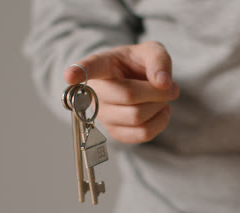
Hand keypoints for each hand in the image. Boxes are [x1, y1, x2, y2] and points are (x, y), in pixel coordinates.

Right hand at [64, 41, 179, 143]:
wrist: (139, 82)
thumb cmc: (140, 63)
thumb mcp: (152, 51)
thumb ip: (159, 61)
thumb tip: (163, 83)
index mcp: (101, 64)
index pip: (89, 68)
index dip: (78, 72)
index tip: (69, 75)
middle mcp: (96, 91)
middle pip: (129, 96)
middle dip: (158, 92)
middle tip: (170, 86)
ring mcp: (103, 114)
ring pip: (137, 117)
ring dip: (160, 106)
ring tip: (163, 97)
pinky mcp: (115, 132)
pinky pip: (142, 134)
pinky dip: (160, 122)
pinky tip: (161, 111)